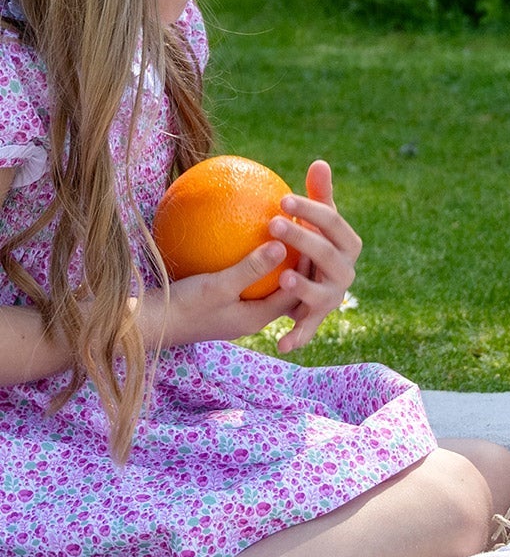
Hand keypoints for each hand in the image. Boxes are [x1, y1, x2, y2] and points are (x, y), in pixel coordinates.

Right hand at [142, 243, 295, 348]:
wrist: (148, 326)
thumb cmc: (183, 307)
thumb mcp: (218, 286)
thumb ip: (250, 268)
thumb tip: (282, 246)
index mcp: (258, 317)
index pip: (298, 292)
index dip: (309, 267)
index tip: (313, 238)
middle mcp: (252, 316)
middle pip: (287, 289)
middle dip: (298, 264)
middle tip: (304, 231)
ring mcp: (238, 310)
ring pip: (267, 285)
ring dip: (275, 263)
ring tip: (281, 231)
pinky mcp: (223, 302)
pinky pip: (246, 280)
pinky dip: (251, 262)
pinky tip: (242, 236)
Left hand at [267, 160, 361, 351]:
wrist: (313, 282)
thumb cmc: (313, 243)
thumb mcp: (316, 221)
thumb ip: (319, 195)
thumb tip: (320, 162)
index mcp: (348, 245)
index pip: (333, 223)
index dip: (311, 211)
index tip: (282, 199)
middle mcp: (346, 273)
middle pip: (327, 255)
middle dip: (303, 240)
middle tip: (272, 224)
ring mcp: (333, 298)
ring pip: (322, 295)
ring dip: (303, 288)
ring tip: (281, 277)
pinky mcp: (317, 319)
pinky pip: (307, 330)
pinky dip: (297, 337)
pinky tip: (280, 343)